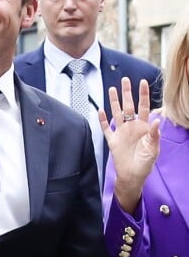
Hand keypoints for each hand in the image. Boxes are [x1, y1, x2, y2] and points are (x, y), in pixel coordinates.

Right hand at [98, 77, 159, 212]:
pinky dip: (102, 120)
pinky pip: (106, 127)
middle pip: (128, 106)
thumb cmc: (145, 163)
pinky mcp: (112, 139)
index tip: (142, 82)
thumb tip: (156, 120)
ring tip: (112, 89)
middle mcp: (131, 127)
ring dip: (114, 101)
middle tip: (125, 80)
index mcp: (143, 128)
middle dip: (127, 93)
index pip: (143, 107)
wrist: (132, 176)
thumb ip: (154, 134)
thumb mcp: (153, 149)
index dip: (143, 95)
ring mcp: (121, 132)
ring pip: (117, 113)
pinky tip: (100, 111)